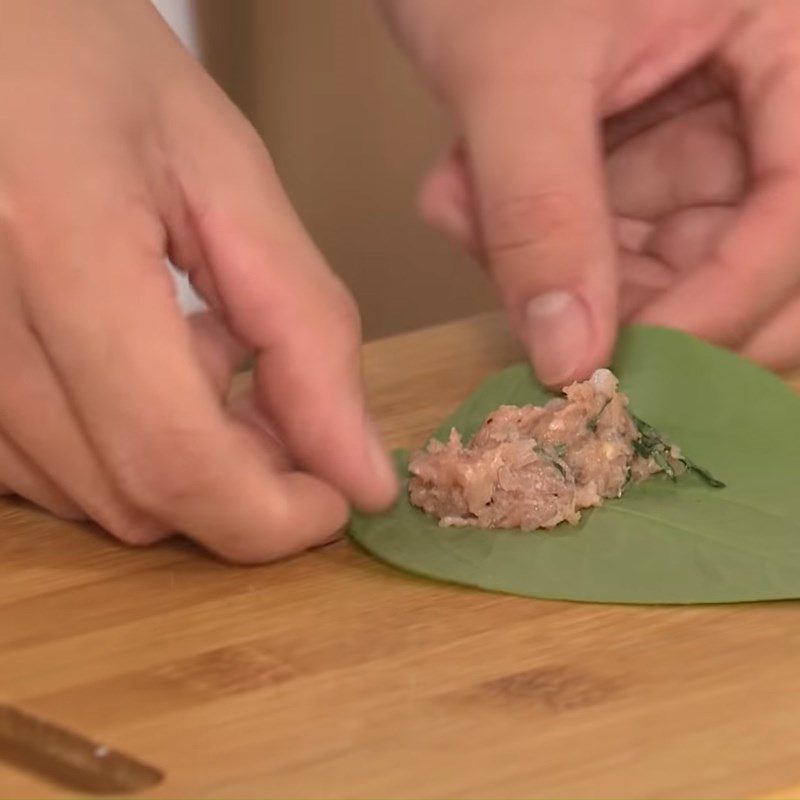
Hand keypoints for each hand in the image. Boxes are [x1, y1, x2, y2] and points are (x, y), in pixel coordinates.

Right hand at [0, 0, 395, 560]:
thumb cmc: (97, 69)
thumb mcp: (228, 177)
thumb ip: (305, 329)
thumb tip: (359, 470)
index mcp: (61, 248)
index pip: (174, 458)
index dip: (272, 513)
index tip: (338, 495)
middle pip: (137, 495)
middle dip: (242, 479)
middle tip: (281, 398)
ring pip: (95, 497)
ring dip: (185, 456)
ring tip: (204, 350)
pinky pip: (48, 471)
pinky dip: (125, 446)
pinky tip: (143, 363)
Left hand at [381, 0, 799, 380]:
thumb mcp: (518, 73)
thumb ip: (543, 211)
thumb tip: (568, 357)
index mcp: (790, 53)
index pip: (796, 215)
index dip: (722, 305)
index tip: (619, 364)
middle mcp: (761, 120)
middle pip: (752, 272)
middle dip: (636, 310)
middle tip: (536, 312)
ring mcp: (697, 157)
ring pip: (661, 281)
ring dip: (555, 277)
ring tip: (463, 201)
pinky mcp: (636, 181)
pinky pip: (600, 261)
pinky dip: (525, 253)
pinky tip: (460, 193)